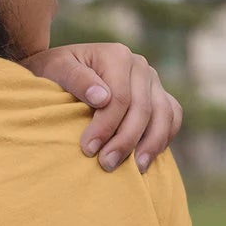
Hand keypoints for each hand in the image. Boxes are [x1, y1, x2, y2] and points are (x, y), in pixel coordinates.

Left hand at [22, 42, 183, 171]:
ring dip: (151, 144)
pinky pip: (172, 115)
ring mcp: (152, 80)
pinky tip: (148, 157)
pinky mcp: (158, 94)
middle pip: (142, 108)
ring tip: (136, 169)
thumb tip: (101, 98)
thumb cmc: (53, 72)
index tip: (88, 149)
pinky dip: (165, 136)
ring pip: (163, 113)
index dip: (106, 126)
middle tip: (107, 164)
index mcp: (117, 56)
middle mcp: (139, 65)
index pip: (119, 97)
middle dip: (125, 140)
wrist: (60, 71)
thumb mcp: (55, 70)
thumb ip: (76, 79)